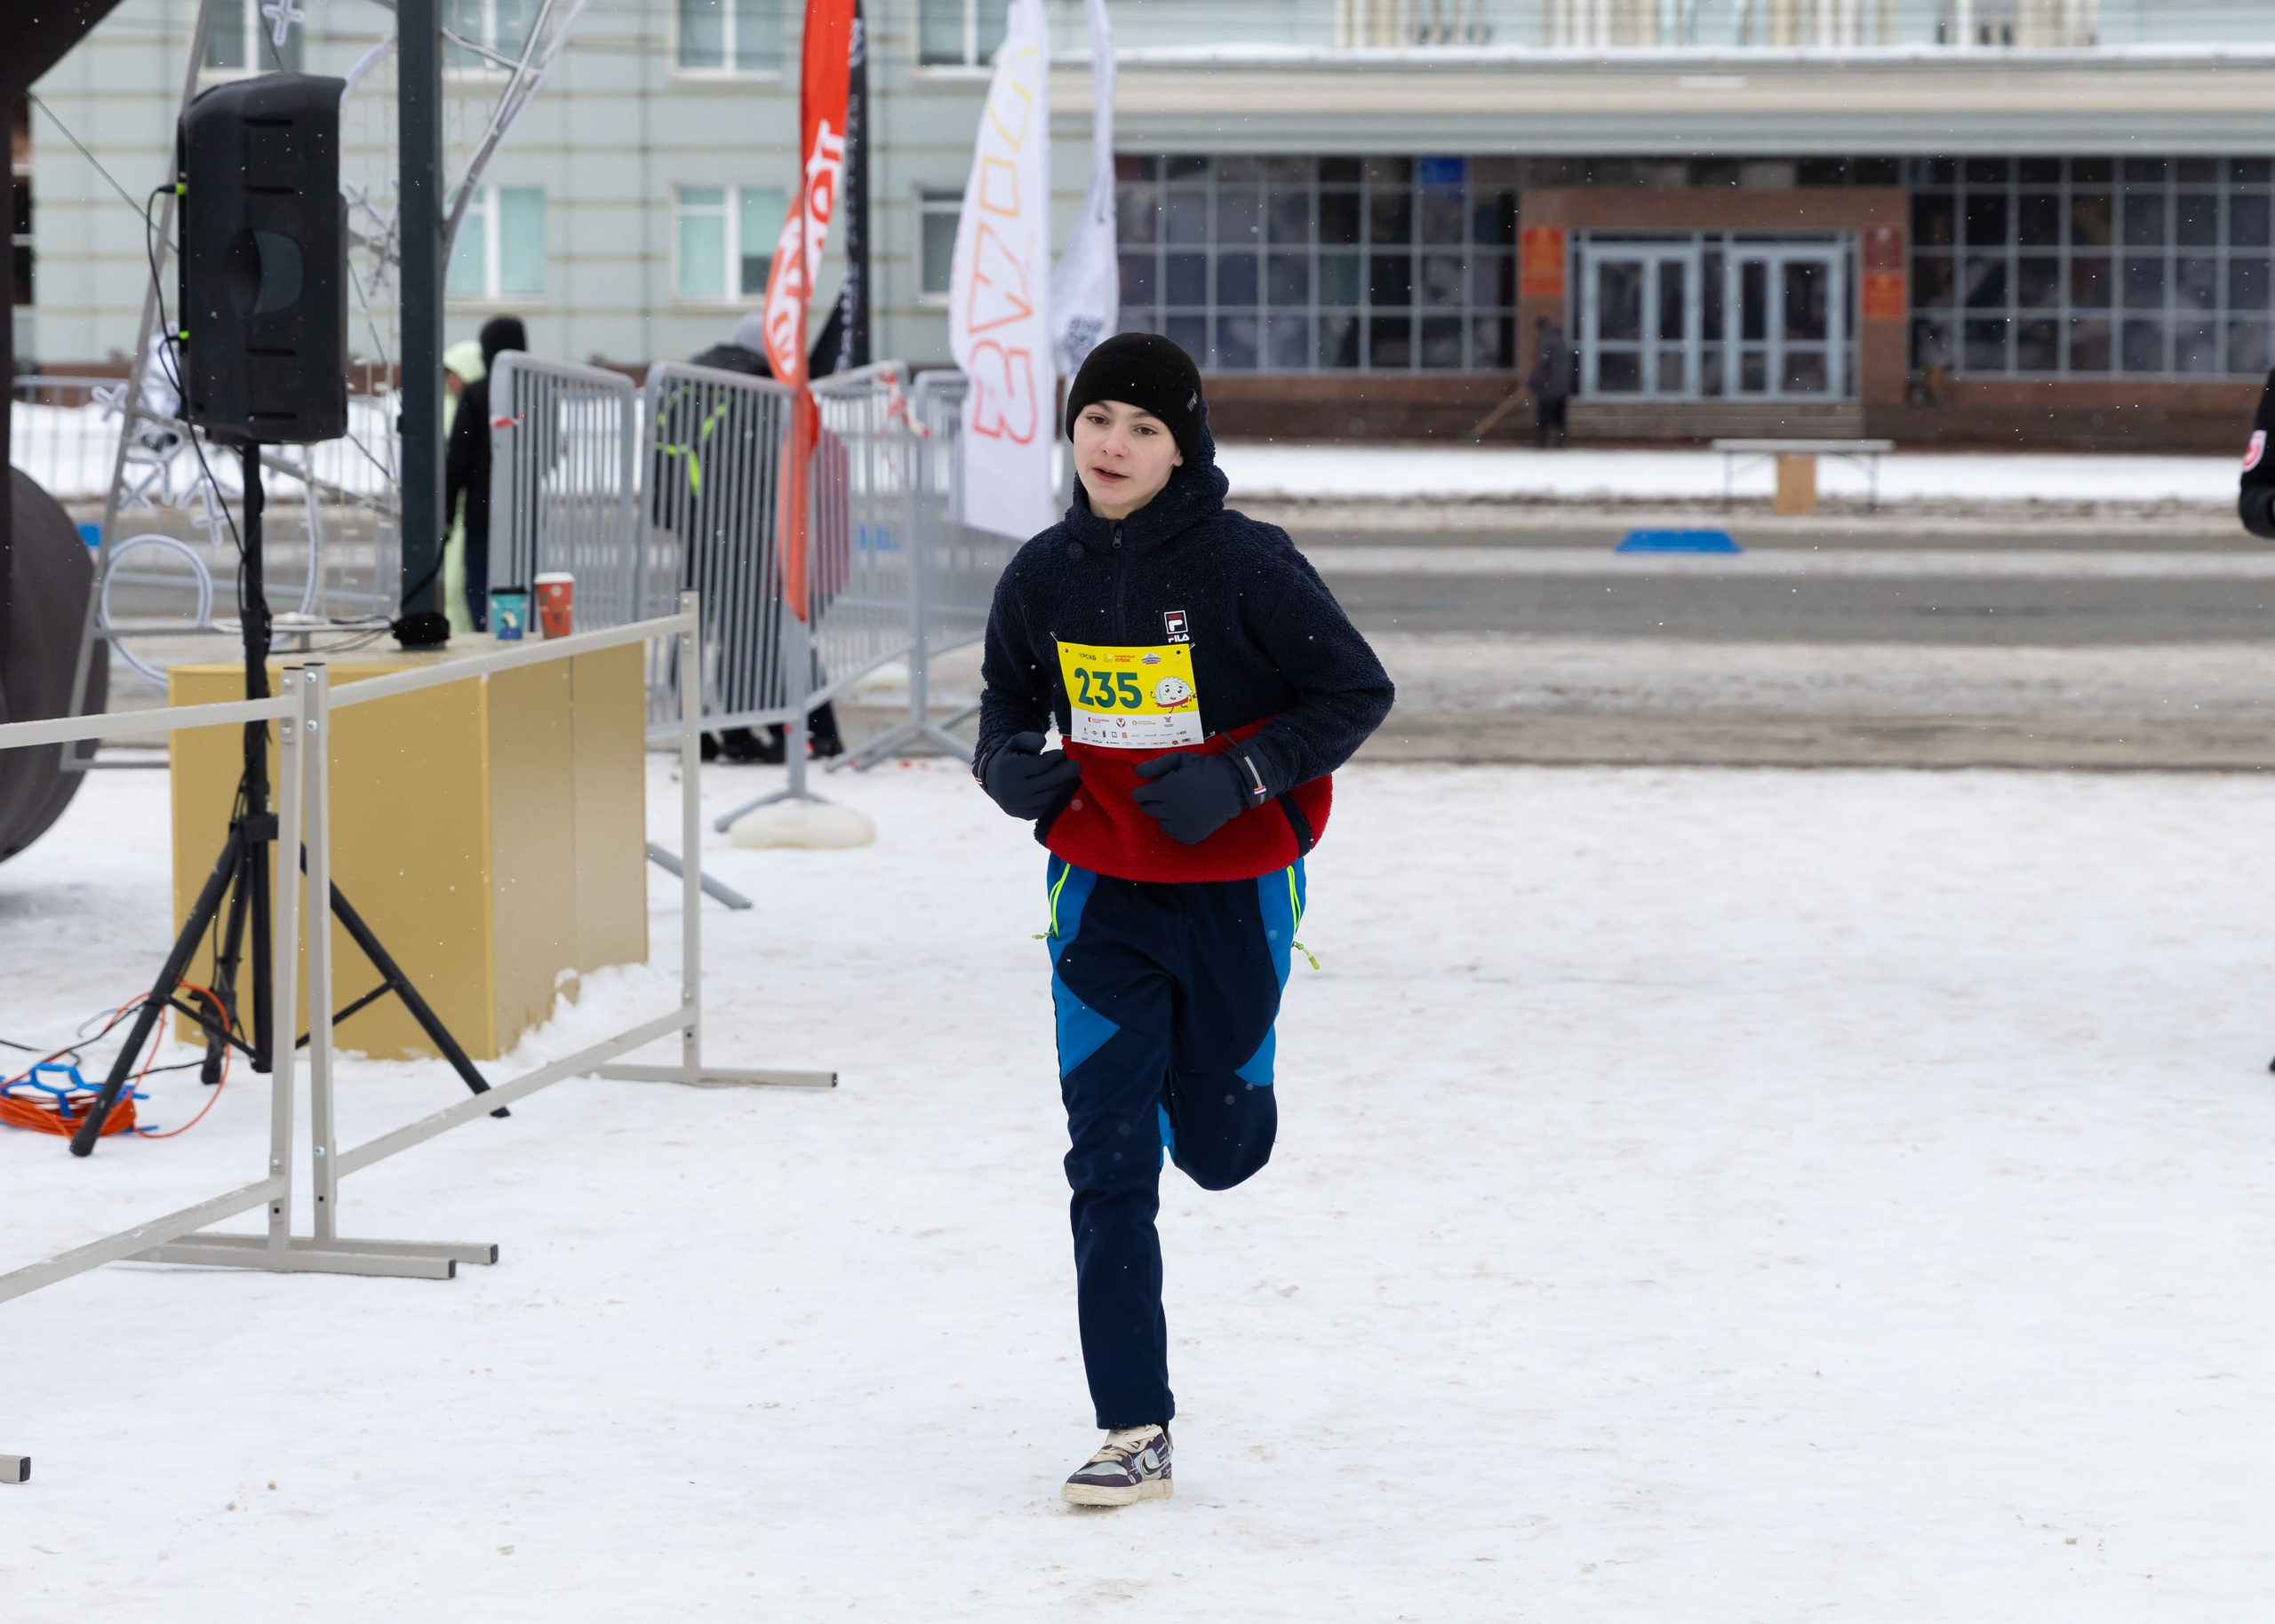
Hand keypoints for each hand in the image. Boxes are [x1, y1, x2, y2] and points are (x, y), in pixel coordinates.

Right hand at [980, 731, 1081, 819]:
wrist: (994, 782)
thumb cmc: (1010, 759)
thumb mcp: (1014, 743)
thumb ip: (1028, 739)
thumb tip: (1043, 742)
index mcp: (1011, 769)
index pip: (1043, 764)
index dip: (1056, 757)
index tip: (1062, 753)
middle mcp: (1015, 789)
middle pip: (1050, 780)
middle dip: (1066, 771)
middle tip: (1077, 765)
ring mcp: (1021, 805)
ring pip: (1052, 794)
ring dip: (1063, 784)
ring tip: (1067, 775)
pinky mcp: (1027, 815)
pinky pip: (1048, 805)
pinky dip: (1057, 796)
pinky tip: (1060, 787)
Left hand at [1132, 752, 1248, 845]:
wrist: (1233, 786)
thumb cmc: (1205, 769)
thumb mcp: (1180, 759)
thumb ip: (1156, 765)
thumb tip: (1136, 773)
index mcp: (1165, 790)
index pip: (1139, 796)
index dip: (1142, 791)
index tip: (1150, 789)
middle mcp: (1169, 810)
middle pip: (1147, 809)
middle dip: (1152, 801)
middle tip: (1166, 795)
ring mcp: (1180, 825)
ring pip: (1159, 821)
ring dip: (1164, 813)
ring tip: (1180, 804)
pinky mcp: (1190, 836)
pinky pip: (1173, 832)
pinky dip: (1176, 824)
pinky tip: (1186, 815)